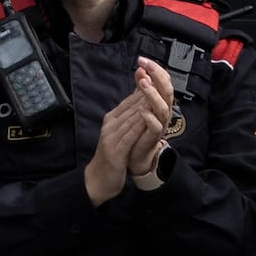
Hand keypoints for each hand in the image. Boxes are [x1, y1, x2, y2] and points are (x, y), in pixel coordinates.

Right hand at [83, 60, 180, 205]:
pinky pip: (129, 136)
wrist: (98, 179)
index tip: (155, 76)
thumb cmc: (112, 156)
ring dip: (143, 107)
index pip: (129, 100)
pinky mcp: (116, 151)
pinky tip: (147, 120)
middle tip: (157, 80)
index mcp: (112, 120)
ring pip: (130, 119)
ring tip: (156, 95)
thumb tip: (140, 98)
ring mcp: (111, 138)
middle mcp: (110, 125)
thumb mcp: (119, 132)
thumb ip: (128, 116)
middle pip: (130, 106)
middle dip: (145, 93)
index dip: (143, 88)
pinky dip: (138, 127)